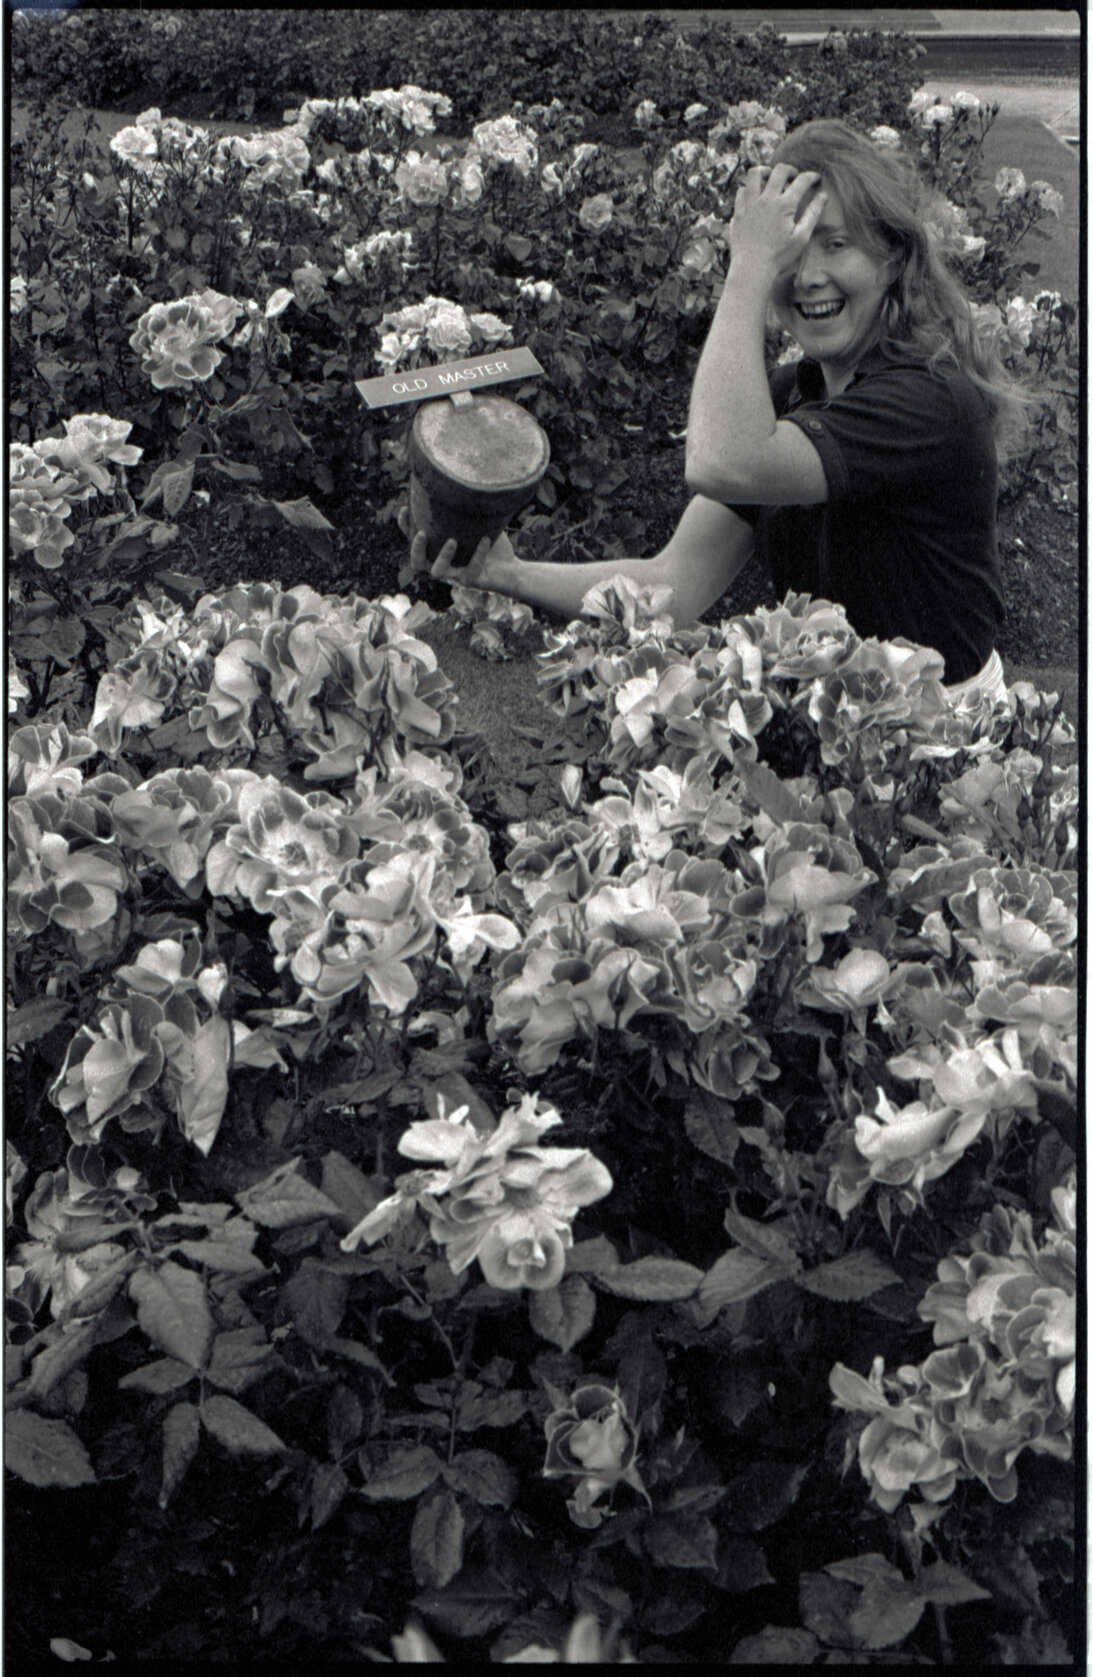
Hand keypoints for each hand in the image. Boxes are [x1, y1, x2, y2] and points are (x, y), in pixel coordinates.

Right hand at [397, 504, 514, 592]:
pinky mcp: (471, 581)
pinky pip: (472, 570)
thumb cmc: (488, 542)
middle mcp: (441, 564)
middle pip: (418, 563)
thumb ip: (467, 507)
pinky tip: (486, 540)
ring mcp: (454, 575)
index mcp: (437, 550)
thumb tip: (464, 475)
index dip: (405, 526)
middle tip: (421, 533)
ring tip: (452, 541)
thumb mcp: (477, 522)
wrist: (510, 569)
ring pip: (438, 571)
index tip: (405, 508)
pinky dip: (479, 554)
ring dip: (442, 556)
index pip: (414, 539)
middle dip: (416, 548)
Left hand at [728, 163, 826, 280]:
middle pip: (779, 171)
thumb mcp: (801, 237)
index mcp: (784, 205)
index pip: (802, 181)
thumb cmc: (779, 257)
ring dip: (766, 171)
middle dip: (790, 170)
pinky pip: (741, 191)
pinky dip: (749, 188)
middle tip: (794, 177)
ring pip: (755, 174)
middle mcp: (766, 200)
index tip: (815, 179)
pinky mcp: (738, 212)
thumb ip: (813, 214)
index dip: (811, 176)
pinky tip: (755, 195)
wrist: (752, 269)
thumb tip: (823, 196)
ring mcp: (750, 204)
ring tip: (771, 177)